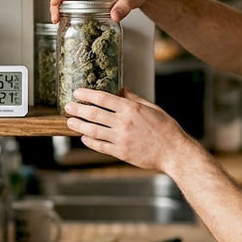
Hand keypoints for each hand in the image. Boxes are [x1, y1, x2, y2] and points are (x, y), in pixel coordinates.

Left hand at [63, 87, 198, 172]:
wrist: (174, 152)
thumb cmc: (166, 128)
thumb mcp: (151, 108)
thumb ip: (134, 99)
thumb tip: (121, 89)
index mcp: (131, 109)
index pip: (103, 98)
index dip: (87, 95)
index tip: (77, 93)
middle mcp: (124, 123)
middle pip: (94, 114)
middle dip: (78, 109)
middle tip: (68, 107)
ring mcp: (121, 139)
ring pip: (93, 130)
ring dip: (79, 125)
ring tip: (69, 122)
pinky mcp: (121, 152)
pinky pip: (100, 146)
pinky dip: (90, 141)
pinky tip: (84, 137)